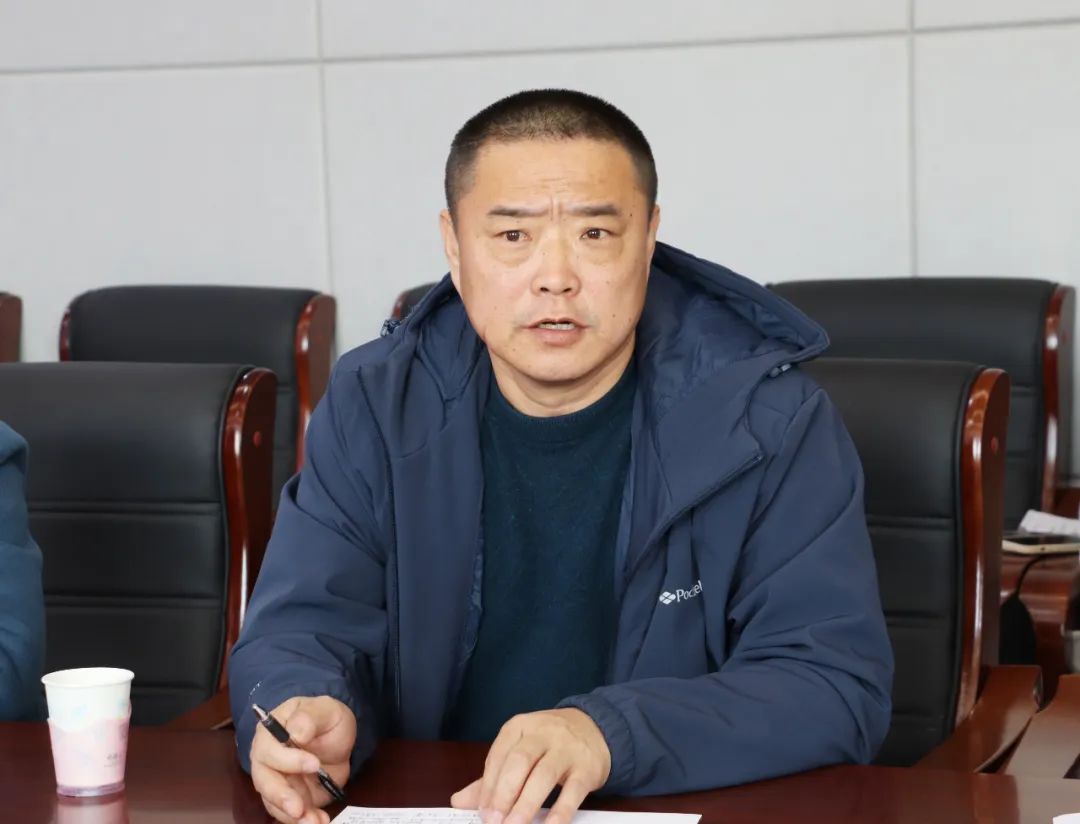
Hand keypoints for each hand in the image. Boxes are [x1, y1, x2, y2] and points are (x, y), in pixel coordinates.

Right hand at [249, 695, 355, 823]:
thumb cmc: (325, 718)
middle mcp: (267, 760)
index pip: (269, 750)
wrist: (336, 737)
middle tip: (300, 808)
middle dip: (281, 796)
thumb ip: (310, 717)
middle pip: (265, 781)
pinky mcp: (290, 798)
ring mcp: (277, 781)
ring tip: (314, 821)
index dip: (288, 760)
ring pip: (275, 803)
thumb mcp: (324, 710)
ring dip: (293, 816)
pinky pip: (290, 814)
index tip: (314, 764)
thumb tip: (297, 732)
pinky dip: (304, 820)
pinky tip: (320, 820)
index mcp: (270, 733)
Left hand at [450, 709, 610, 823]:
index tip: (481, 813)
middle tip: (493, 821)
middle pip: (519, 762)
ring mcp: (566, 749)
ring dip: (525, 805)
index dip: (488, 786)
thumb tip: (459, 802)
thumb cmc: (549, 743)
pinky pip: (572, 791)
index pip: (499, 756)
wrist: (596, 728)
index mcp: (519, 727)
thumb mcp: (520, 749)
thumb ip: (493, 776)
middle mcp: (543, 734)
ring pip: (543, 775)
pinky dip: (560, 812)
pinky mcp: (587, 767)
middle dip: (503, 794)